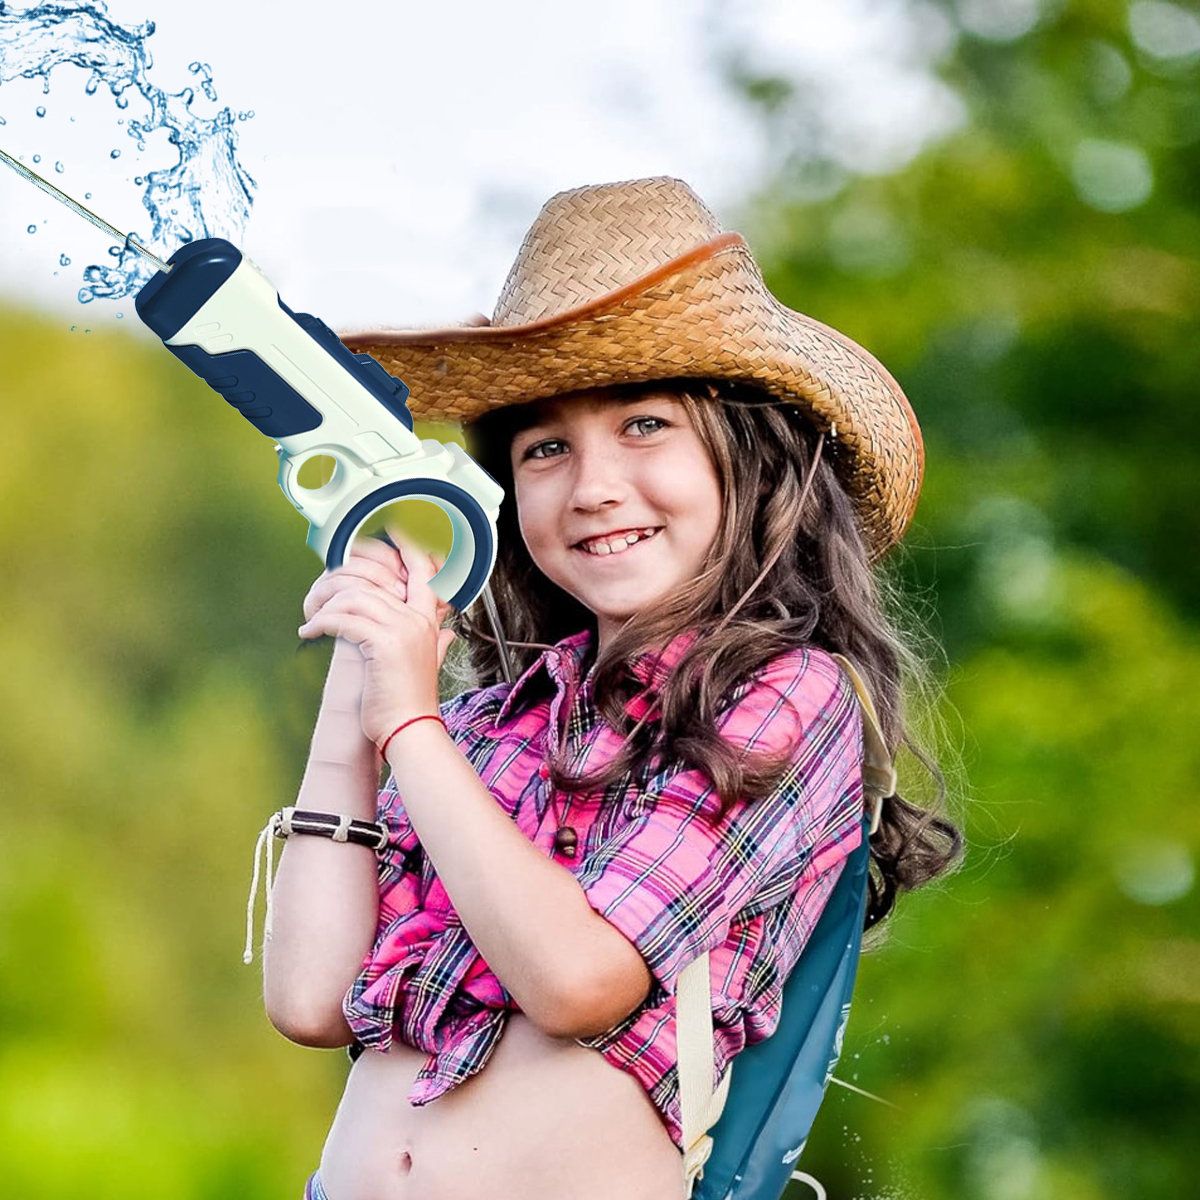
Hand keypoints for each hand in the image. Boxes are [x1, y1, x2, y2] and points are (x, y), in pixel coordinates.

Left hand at [298, 538, 455, 747]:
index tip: (390, 529)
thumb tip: (448, 633)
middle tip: (319, 591)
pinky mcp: (383, 644)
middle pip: (376, 578)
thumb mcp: (430, 666)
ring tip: (311, 618)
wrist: (410, 731)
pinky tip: (309, 632)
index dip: (407, 546)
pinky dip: (321, 623)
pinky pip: (344, 620)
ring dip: (325, 605)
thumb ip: (439, 644)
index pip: (422, 570)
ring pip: (356, 597)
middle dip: (342, 579)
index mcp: (429, 621)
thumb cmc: (411, 702)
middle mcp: (418, 620)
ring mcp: (402, 630)